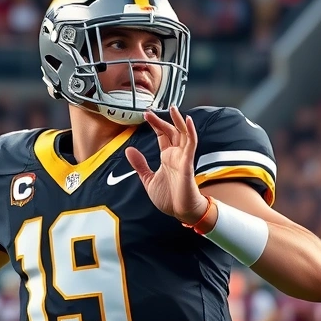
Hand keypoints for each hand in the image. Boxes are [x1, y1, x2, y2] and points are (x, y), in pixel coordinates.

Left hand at [125, 106, 207, 224]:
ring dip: (178, 121)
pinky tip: (188, 122)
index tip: (146, 114)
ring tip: (173, 109)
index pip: (162, 135)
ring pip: (183, 134)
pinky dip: (190, 132)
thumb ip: (140, 164)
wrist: (181, 212)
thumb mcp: (148, 179)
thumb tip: (129, 150)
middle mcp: (175, 155)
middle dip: (162, 120)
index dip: (155, 124)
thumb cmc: (169, 197)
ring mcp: (183, 158)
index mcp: (167, 157)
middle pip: (171, 131)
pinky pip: (191, 145)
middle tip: (150, 111)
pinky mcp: (188, 164)